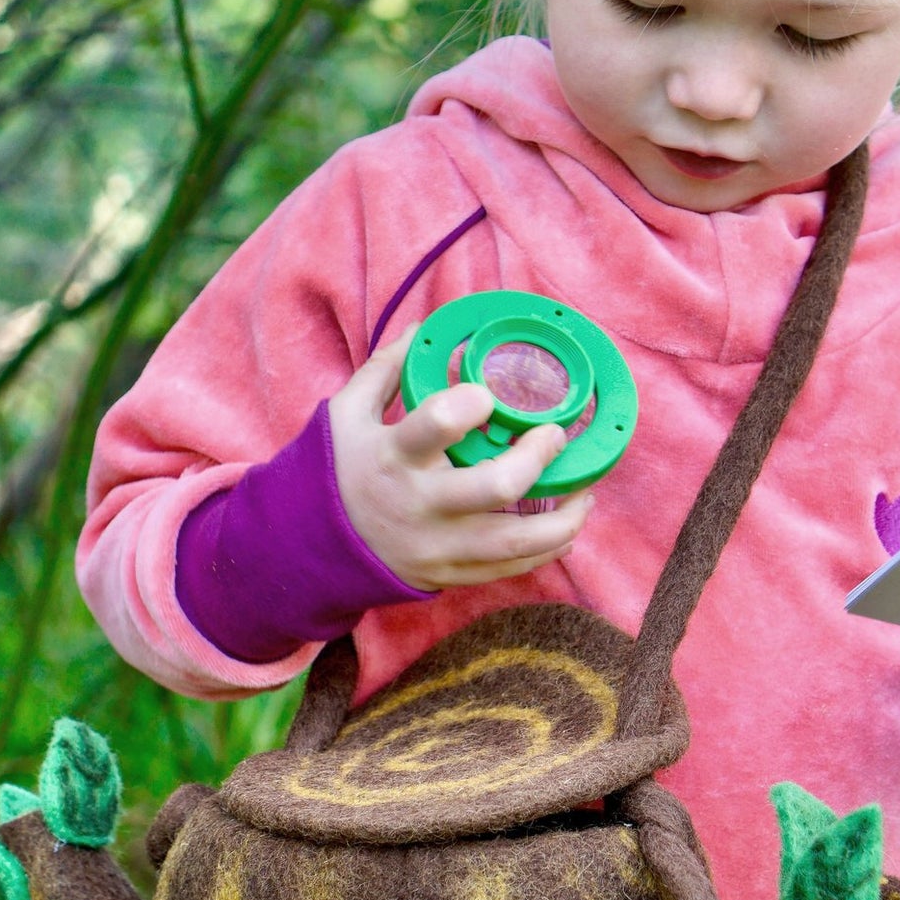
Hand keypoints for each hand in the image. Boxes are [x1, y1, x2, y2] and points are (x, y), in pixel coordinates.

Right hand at [328, 326, 593, 591]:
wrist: (314, 547)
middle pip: (496, 485)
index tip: (488, 394)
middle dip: (538, 456)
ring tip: (586, 492)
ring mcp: (438, 545)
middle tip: (555, 435)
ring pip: (517, 539)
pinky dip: (548, 547)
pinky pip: (513, 568)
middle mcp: (420, 504)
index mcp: (392, 455)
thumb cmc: (338, 470)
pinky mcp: (452, 574)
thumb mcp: (347, 412)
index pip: (435, 425)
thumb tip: (426, 326)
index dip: (470, 404)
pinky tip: (567, 524)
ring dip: (564, 517)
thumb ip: (387, 368)